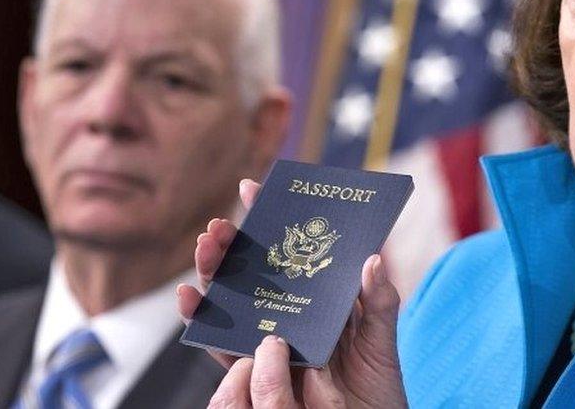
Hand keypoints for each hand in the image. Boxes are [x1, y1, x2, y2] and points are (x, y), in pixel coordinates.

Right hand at [178, 179, 406, 407]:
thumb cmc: (379, 386)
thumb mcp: (383, 341)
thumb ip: (381, 303)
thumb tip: (372, 259)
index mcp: (319, 297)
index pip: (291, 250)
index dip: (268, 218)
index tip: (250, 188)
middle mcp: (289, 314)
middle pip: (252, 271)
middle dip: (232, 246)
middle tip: (218, 227)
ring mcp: (269, 341)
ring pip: (231, 301)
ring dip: (212, 273)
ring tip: (204, 250)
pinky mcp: (256, 372)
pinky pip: (223, 346)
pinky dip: (202, 322)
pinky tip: (190, 299)